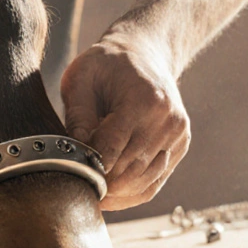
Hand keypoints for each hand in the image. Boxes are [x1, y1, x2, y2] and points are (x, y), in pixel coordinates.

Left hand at [60, 35, 190, 210]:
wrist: (146, 53)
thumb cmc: (107, 64)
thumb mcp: (82, 77)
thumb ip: (76, 115)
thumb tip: (71, 155)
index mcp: (145, 100)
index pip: (112, 148)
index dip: (87, 166)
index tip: (67, 174)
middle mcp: (168, 121)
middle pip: (128, 170)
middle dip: (99, 183)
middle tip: (72, 189)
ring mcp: (178, 136)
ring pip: (142, 183)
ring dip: (114, 194)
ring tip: (88, 192)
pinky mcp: (180, 147)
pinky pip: (154, 184)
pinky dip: (130, 195)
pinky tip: (109, 194)